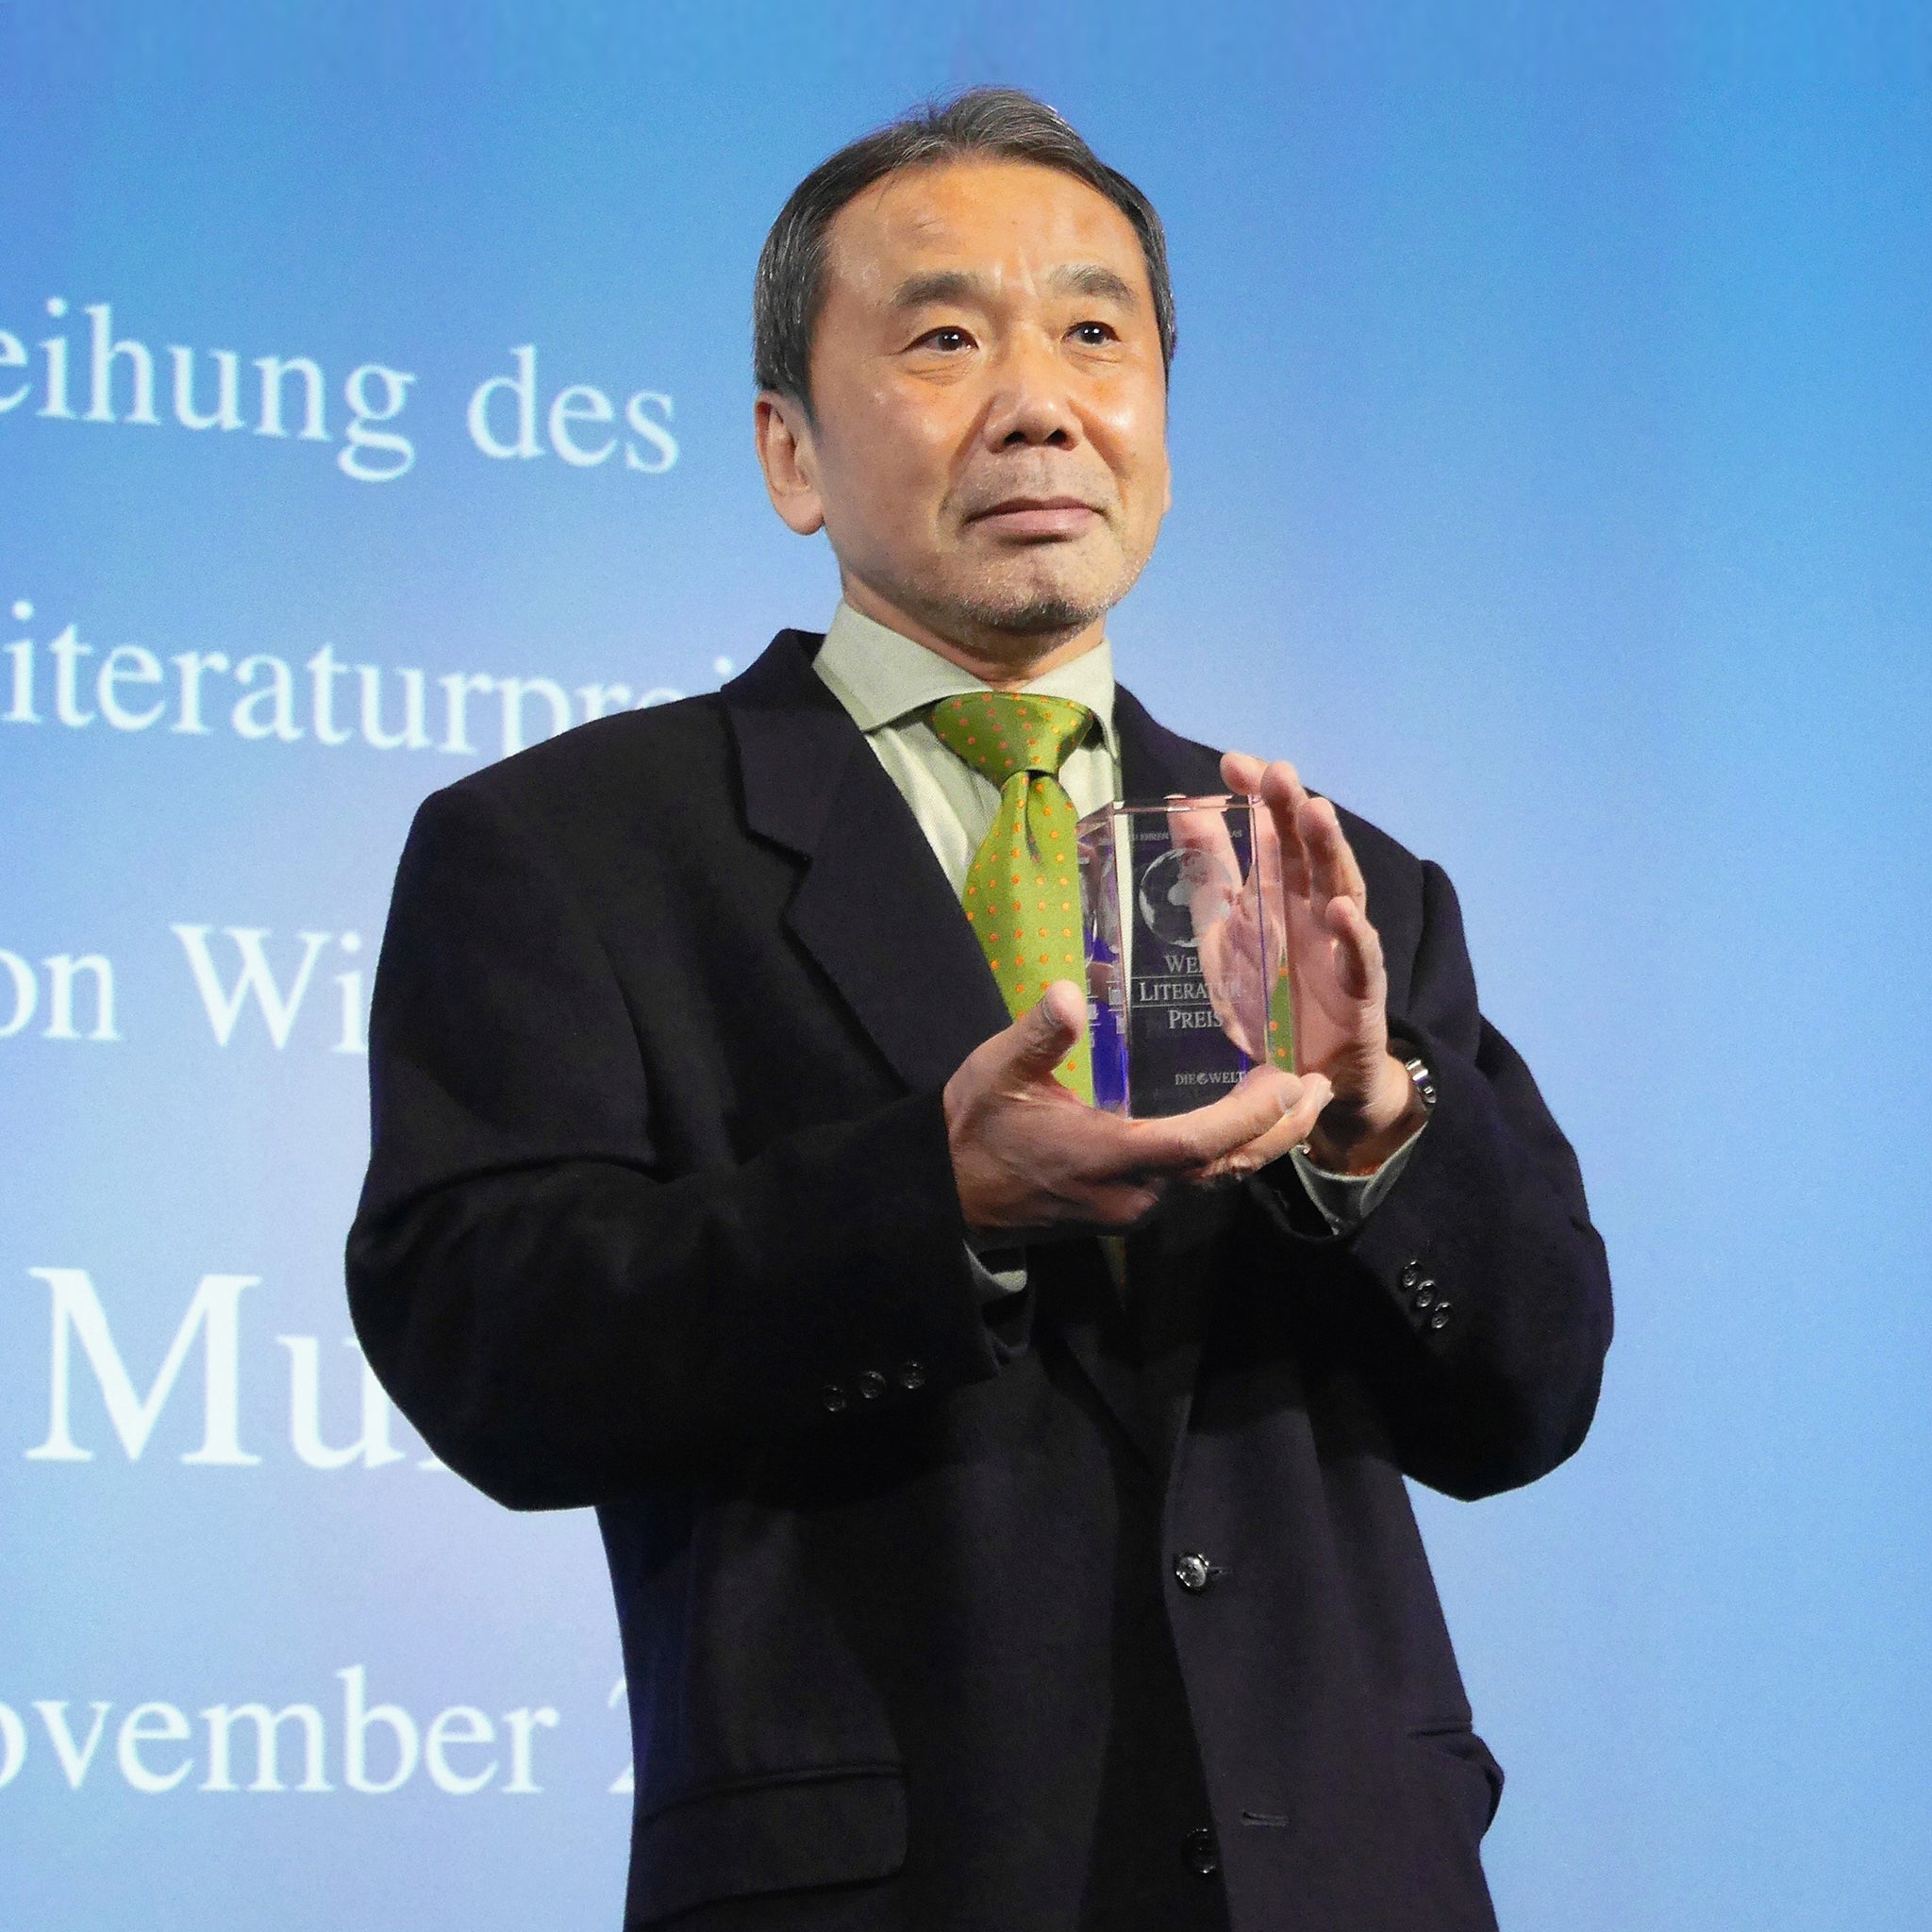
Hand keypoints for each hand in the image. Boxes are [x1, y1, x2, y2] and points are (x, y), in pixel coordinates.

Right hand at [943, 981, 1332, 1237]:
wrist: (946, 1196)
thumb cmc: (971, 1130)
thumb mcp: (995, 1073)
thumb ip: (1036, 1036)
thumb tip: (1066, 994)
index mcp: (1107, 1158)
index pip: (1196, 1144)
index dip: (1247, 1118)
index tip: (1288, 1082)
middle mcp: (1132, 1194)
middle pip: (1224, 1168)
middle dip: (1277, 1131)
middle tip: (1320, 1088)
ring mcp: (1131, 1208)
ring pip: (1214, 1180)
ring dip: (1259, 1144)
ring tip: (1298, 1103)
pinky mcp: (1125, 1210)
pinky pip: (1194, 1184)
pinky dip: (1228, 1153)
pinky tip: (1241, 1124)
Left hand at [1221, 751, 1425, 1174]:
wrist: (1306, 1076)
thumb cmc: (1267, 998)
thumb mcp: (1224, 932)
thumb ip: (1207, 872)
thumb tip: (1180, 805)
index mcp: (1280, 893)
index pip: (1272, 833)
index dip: (1259, 798)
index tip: (1234, 764)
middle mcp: (1314, 911)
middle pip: (1308, 852)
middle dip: (1295, 810)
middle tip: (1279, 772)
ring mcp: (1340, 948)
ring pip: (1341, 889)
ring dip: (1330, 852)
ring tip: (1317, 813)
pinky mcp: (1358, 992)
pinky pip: (1360, 958)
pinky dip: (1354, 934)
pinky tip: (1342, 909)